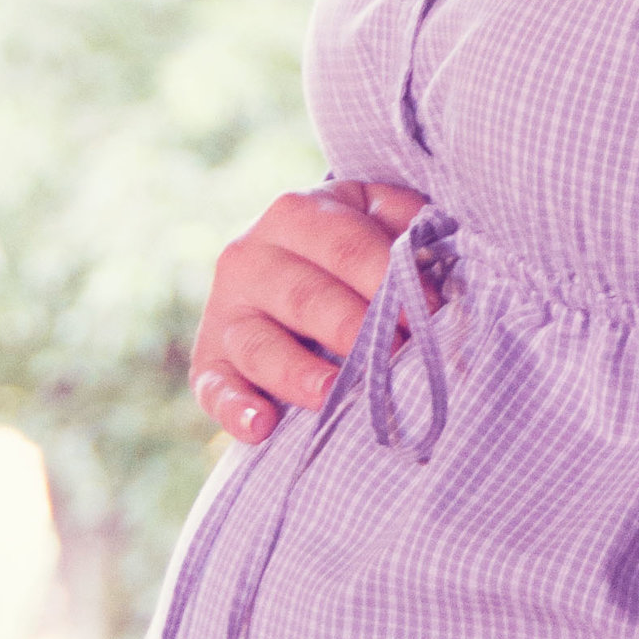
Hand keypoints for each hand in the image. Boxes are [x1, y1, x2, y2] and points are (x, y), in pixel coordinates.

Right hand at [190, 181, 424, 445]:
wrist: (284, 263)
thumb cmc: (349, 241)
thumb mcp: (373, 211)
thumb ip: (403, 219)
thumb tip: (428, 253)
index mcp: (295, 214)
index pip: (345, 246)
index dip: (389, 279)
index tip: (429, 311)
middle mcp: (250, 257)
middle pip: (306, 297)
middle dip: (354, 329)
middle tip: (394, 357)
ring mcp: (226, 312)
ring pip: (260, 345)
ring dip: (298, 373)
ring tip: (333, 394)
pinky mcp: (209, 361)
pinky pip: (214, 388)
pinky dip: (235, 409)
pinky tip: (263, 426)